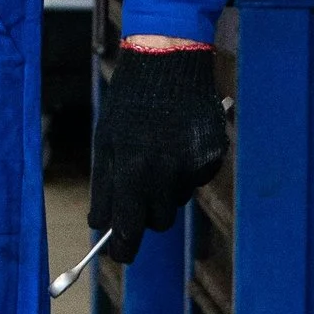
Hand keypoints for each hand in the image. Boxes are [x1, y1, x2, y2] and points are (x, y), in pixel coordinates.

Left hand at [90, 43, 228, 262]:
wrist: (169, 58)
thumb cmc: (130, 100)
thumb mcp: (106, 140)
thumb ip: (104, 186)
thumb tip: (100, 225)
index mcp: (133, 168)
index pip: (129, 227)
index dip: (123, 248)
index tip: (118, 255)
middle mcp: (166, 171)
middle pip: (159, 221)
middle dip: (146, 214)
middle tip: (137, 194)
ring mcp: (194, 163)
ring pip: (179, 199)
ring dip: (166, 188)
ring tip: (158, 150)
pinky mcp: (214, 154)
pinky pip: (197, 178)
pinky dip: (186, 169)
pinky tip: (178, 139)